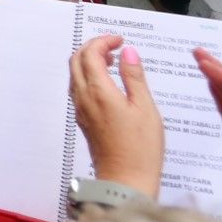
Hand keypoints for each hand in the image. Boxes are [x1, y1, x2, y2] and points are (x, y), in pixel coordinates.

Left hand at [71, 35, 164, 195]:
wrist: (125, 181)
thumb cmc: (141, 148)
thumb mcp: (145, 108)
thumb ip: (134, 76)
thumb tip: (128, 52)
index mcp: (98, 92)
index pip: (90, 54)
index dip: (103, 41)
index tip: (120, 40)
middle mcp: (84, 99)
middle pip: (76, 60)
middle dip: (92, 48)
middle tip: (114, 47)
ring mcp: (81, 110)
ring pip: (75, 75)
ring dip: (89, 62)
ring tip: (114, 63)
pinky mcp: (85, 121)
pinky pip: (80, 90)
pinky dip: (90, 78)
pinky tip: (111, 85)